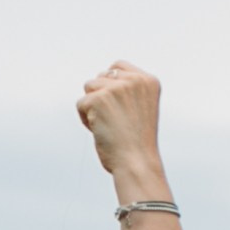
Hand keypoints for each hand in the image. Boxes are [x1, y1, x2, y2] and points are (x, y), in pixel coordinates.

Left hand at [76, 61, 164, 186]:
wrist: (136, 162)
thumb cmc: (137, 143)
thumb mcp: (141, 109)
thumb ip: (128, 91)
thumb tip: (101, 78)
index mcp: (148, 81)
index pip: (118, 66)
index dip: (110, 82)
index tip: (113, 103)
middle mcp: (134, 80)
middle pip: (101, 76)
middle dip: (100, 96)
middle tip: (113, 120)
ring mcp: (116, 88)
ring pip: (89, 87)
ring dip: (92, 106)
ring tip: (106, 125)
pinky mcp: (99, 99)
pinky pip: (80, 104)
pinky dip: (85, 119)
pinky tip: (99, 131)